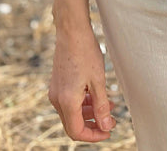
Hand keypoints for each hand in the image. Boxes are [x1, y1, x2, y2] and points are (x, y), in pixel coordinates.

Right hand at [49, 24, 115, 141]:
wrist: (72, 31)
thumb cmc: (85, 52)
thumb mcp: (98, 80)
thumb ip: (101, 106)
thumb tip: (106, 126)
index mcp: (67, 101)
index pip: (77, 132)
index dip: (93, 135)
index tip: (108, 130)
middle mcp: (57, 99)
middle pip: (73, 124)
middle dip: (93, 125)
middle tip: (110, 120)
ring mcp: (55, 91)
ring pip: (72, 113)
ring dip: (89, 113)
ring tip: (108, 106)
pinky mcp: (57, 84)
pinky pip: (69, 101)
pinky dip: (83, 103)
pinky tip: (96, 95)